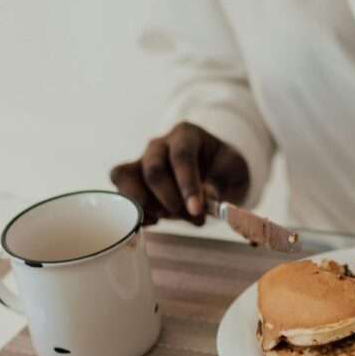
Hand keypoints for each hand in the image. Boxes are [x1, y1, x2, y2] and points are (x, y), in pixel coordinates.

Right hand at [111, 122, 249, 224]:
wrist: (215, 173)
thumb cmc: (223, 168)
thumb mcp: (232, 170)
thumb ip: (219, 181)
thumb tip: (206, 197)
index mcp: (186, 135)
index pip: (181, 156)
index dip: (187, 185)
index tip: (197, 209)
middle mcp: (159, 145)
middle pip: (153, 171)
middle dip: (171, 200)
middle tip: (194, 218)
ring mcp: (142, 162)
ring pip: (127, 178)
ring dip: (148, 206)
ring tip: (171, 217)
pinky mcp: (132, 181)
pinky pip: (122, 193)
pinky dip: (136, 211)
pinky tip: (154, 220)